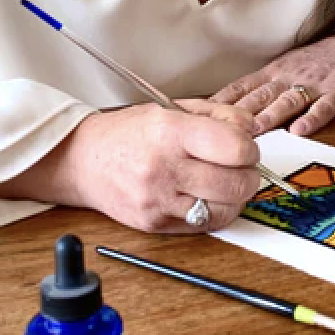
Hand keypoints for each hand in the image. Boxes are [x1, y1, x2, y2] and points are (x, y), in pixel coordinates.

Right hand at [38, 100, 261, 232]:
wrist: (82, 161)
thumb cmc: (127, 133)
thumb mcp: (170, 109)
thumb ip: (217, 115)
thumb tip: (252, 128)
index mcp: (170, 132)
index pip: (234, 148)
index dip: (249, 149)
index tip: (244, 147)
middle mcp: (164, 168)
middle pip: (236, 184)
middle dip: (248, 175)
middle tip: (238, 167)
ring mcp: (159, 201)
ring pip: (226, 210)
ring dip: (234, 198)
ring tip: (223, 183)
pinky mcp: (155, 224)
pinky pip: (205, 225)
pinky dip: (215, 212)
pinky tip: (206, 197)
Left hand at [212, 35, 334, 136]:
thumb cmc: (318, 62)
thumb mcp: (282, 68)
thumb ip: (257, 90)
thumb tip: (223, 110)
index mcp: (272, 73)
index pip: (240, 87)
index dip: (219, 102)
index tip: (199, 115)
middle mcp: (288, 77)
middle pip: (259, 96)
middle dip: (239, 113)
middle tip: (220, 129)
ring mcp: (313, 84)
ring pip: (288, 101)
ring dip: (270, 116)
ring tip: (255, 132)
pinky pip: (323, 108)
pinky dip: (311, 120)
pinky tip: (300, 132)